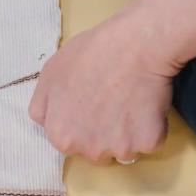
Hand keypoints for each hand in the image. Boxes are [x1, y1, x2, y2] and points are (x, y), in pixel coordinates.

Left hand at [30, 0, 184, 162]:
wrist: (135, 45)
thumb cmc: (91, 53)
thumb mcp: (50, 74)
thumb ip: (43, 106)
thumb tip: (47, 122)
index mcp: (60, 136)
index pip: (69, 142)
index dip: (80, 123)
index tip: (90, 105)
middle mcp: (88, 150)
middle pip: (96, 151)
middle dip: (103, 134)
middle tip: (112, 101)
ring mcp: (119, 149)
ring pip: (124, 150)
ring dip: (128, 133)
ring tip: (130, 100)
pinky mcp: (148, 143)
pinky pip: (150, 141)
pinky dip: (152, 127)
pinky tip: (147, 103)